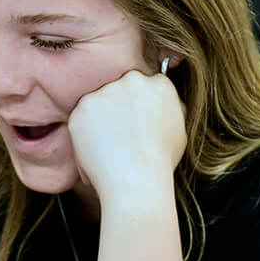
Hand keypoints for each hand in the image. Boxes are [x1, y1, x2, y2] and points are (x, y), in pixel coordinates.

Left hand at [67, 67, 184, 209]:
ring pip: (99, 101)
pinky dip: (83, 132)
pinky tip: (96, 149)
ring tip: (109, 146)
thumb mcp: (178, 130)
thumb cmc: (160, 162)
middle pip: (121, 87)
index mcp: (159, 84)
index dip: (139, 105)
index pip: (146, 85)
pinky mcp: (82, 107)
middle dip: (119, 107)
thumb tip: (158, 104)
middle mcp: (132, 81)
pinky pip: (80, 116)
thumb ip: (168, 108)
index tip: (136, 123)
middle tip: (119, 134)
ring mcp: (105, 92)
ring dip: (100, 118)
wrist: (135, 180)